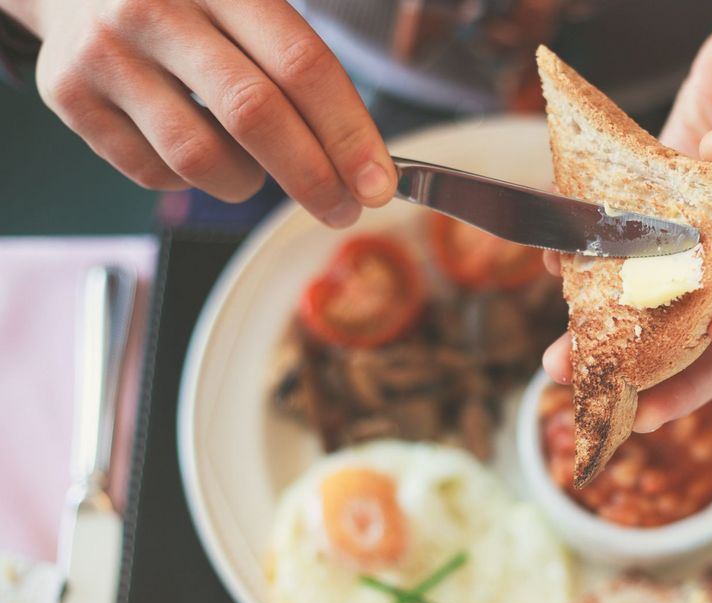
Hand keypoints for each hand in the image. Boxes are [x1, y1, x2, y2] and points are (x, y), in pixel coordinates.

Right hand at [18, 0, 395, 226]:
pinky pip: (153, 172)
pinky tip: (197, 148)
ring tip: (255, 167)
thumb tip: (365, 162)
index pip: (301, 64)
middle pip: (255, 115)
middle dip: (313, 177)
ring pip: (199, 158)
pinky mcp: (68, 94)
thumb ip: (300, 64)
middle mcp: (156, 7)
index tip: (378, 183)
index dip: (347, 132)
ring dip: (246, 182)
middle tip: (343, 208)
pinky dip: (191, 180)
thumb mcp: (247, 0)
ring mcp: (106, 52)